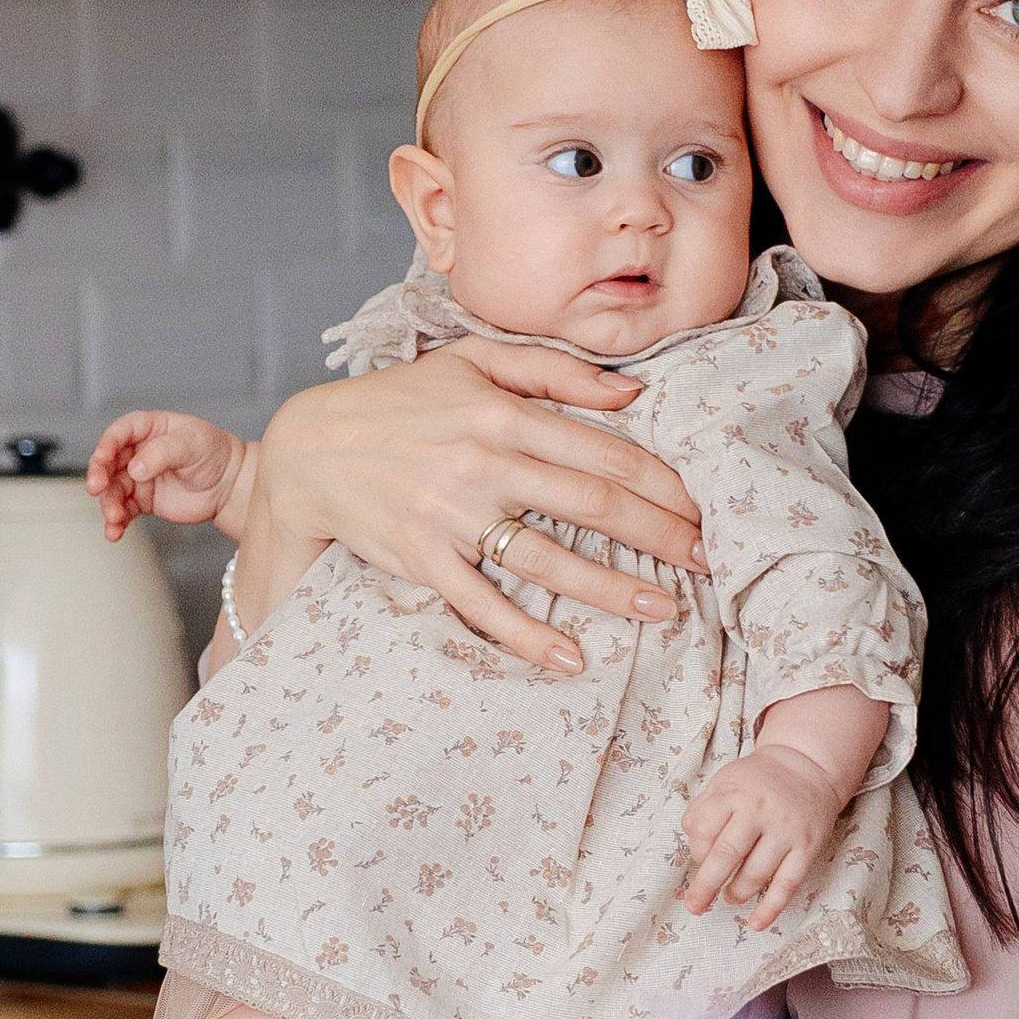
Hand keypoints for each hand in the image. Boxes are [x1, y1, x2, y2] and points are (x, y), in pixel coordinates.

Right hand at [86, 410, 243, 540]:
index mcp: (149, 428)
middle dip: (99, 475)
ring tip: (114, 517)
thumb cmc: (214, 453)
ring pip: (113, 490)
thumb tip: (135, 469)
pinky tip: (114, 532)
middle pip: (108, 462)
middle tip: (97, 488)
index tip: (102, 458)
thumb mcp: (191, 444)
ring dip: (109, 504)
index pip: (120, 432)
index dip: (107, 444)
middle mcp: (138, 452)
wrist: (230, 485)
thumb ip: (162, 453)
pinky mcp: (143, 501)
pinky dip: (117, 522)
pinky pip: (124, 511)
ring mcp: (139, 477)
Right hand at [254, 340, 705, 679]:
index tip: (703, 508)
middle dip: (660, 535)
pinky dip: (528, 635)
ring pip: (549, 559)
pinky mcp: (424, 560)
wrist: (312, 448)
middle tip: (707, 561)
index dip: (664, 483)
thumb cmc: (400, 401)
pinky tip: (572, 656)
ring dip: (611, 588)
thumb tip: (630, 391)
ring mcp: (453, 515)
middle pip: (594, 504)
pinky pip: (484, 606)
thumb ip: (554, 371)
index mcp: (505, 413)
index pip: (605, 451)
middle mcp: (485, 463)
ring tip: (663, 609)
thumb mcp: (472, 361)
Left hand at [681, 742, 844, 927]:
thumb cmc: (757, 781)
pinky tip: (756, 923)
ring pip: (756, 873)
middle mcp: (760, 811)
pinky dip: (770, 908)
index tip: (701, 857)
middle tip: (694, 905)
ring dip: (737, 893)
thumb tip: (695, 852)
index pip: (703, 829)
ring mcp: (786, 830)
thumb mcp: (724, 781)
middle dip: (706, 886)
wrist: (808, 767)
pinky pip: (787, 884)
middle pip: (727, 855)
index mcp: (734, 793)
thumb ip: (703, 810)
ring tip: (729, 896)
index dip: (696, 850)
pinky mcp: (807, 847)